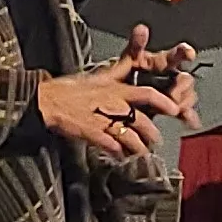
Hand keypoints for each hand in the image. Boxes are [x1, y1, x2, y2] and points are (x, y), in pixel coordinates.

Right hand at [39, 57, 169, 156]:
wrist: (46, 100)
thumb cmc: (70, 88)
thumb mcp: (99, 76)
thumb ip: (119, 73)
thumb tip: (133, 65)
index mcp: (115, 88)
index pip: (146, 94)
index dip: (163, 102)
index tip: (174, 109)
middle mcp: (113, 104)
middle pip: (141, 120)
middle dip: (152, 133)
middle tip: (157, 140)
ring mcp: (102, 120)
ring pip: (129, 136)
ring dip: (138, 146)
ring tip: (140, 152)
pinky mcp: (92, 133)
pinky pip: (111, 146)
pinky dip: (118, 153)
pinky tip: (121, 156)